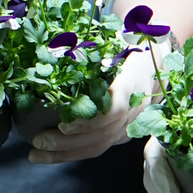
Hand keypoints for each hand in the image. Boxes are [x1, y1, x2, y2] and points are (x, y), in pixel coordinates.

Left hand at [28, 40, 169, 163]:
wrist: (156, 61)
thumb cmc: (130, 45)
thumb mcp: (116, 37)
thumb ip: (93, 44)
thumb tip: (55, 45)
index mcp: (134, 79)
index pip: (116, 109)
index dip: (90, 120)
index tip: (64, 124)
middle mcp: (135, 106)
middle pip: (103, 133)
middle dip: (68, 142)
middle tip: (38, 141)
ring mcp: (130, 123)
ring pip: (99, 145)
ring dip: (65, 153)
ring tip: (36, 155)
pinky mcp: (122, 133)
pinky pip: (98, 147)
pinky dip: (72, 153)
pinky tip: (49, 155)